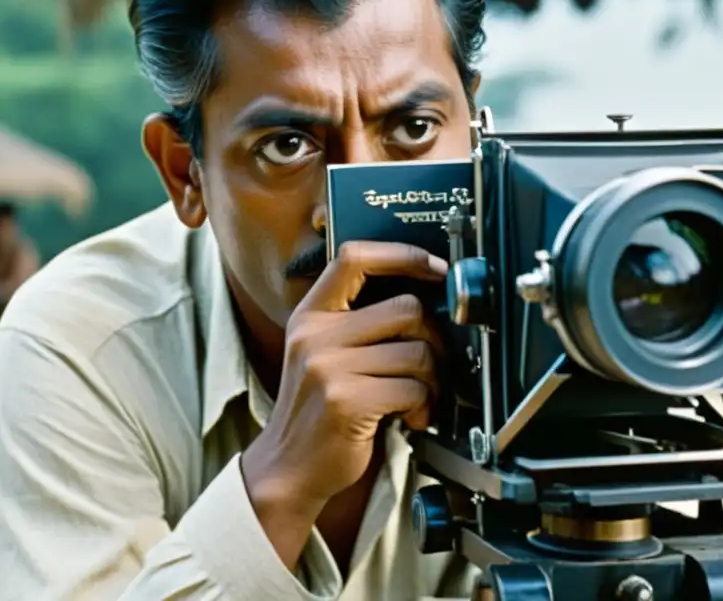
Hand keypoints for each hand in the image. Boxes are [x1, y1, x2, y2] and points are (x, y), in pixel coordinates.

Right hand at [241, 241, 447, 563]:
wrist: (288, 468)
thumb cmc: (318, 409)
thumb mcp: (322, 353)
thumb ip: (358, 322)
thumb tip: (425, 298)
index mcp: (311, 315)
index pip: (355, 257)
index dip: (402, 255)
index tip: (434, 267)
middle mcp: (315, 335)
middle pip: (406, 308)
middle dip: (433, 338)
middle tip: (431, 364)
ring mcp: (327, 367)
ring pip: (417, 351)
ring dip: (432, 378)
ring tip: (419, 397)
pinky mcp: (345, 401)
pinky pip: (412, 388)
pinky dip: (423, 405)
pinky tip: (411, 417)